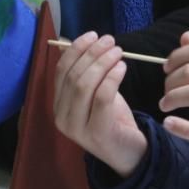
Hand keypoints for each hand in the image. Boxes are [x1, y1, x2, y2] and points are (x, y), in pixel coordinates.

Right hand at [53, 32, 147, 177]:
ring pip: (84, 85)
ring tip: (118, 52)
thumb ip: (87, 73)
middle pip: (73, 76)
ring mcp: (77, 128)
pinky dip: (112, 78)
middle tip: (110, 41)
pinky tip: (122, 68)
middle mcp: (61, 117)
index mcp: (58, 105)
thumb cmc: (112, 119)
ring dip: (102, 63)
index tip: (92, 35)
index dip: (76, 50)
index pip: (61, 71)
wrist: (130, 152)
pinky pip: (101, 98)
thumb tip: (84, 42)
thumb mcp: (96, 93)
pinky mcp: (96, 133)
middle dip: (92, 54)